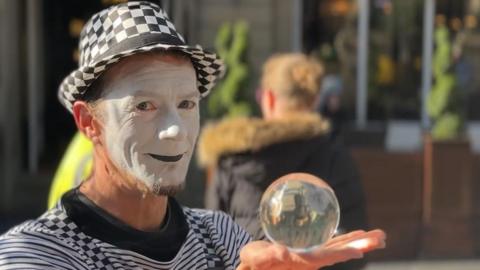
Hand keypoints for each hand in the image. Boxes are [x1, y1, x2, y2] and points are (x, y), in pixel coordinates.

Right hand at [237, 229, 385, 269]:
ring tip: (378, 236)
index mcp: (301, 262)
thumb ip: (266, 257)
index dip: (344, 252)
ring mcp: (313, 255)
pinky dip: (346, 239)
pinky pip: (332, 243)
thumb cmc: (253, 264)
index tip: (361, 249)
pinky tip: (357, 235)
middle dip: (361, 245)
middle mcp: (312, 260)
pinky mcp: (311, 251)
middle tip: (382, 238)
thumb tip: (282, 252)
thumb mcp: (255, 260)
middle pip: (340, 252)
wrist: (255, 266)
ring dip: (359, 242)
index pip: (327, 256)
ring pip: (340, 247)